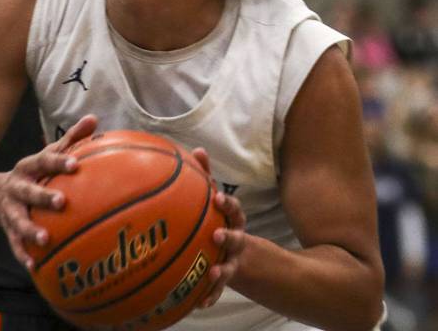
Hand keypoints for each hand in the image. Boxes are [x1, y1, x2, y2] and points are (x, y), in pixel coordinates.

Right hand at [0, 114, 97, 267]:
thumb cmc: (36, 171)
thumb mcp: (49, 153)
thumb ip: (72, 138)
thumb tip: (94, 118)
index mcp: (29, 166)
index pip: (44, 160)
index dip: (59, 161)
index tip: (75, 165)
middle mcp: (17, 186)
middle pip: (28, 190)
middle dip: (43, 196)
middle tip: (62, 202)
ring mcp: (10, 209)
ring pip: (18, 220)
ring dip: (30, 230)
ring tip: (45, 240)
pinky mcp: (8, 229)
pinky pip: (14, 243)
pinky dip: (23, 255)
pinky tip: (35, 266)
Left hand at [191, 148, 245, 308]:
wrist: (254, 261)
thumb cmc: (225, 223)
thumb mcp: (219, 205)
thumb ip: (207, 178)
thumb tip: (198, 149)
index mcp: (233, 222)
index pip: (234, 210)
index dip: (227, 204)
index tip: (217, 198)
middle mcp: (236, 240)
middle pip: (236, 237)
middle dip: (228, 236)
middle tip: (217, 235)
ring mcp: (234, 261)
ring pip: (229, 266)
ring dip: (220, 270)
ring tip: (212, 272)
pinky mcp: (227, 279)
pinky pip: (218, 290)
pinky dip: (210, 295)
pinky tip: (200, 303)